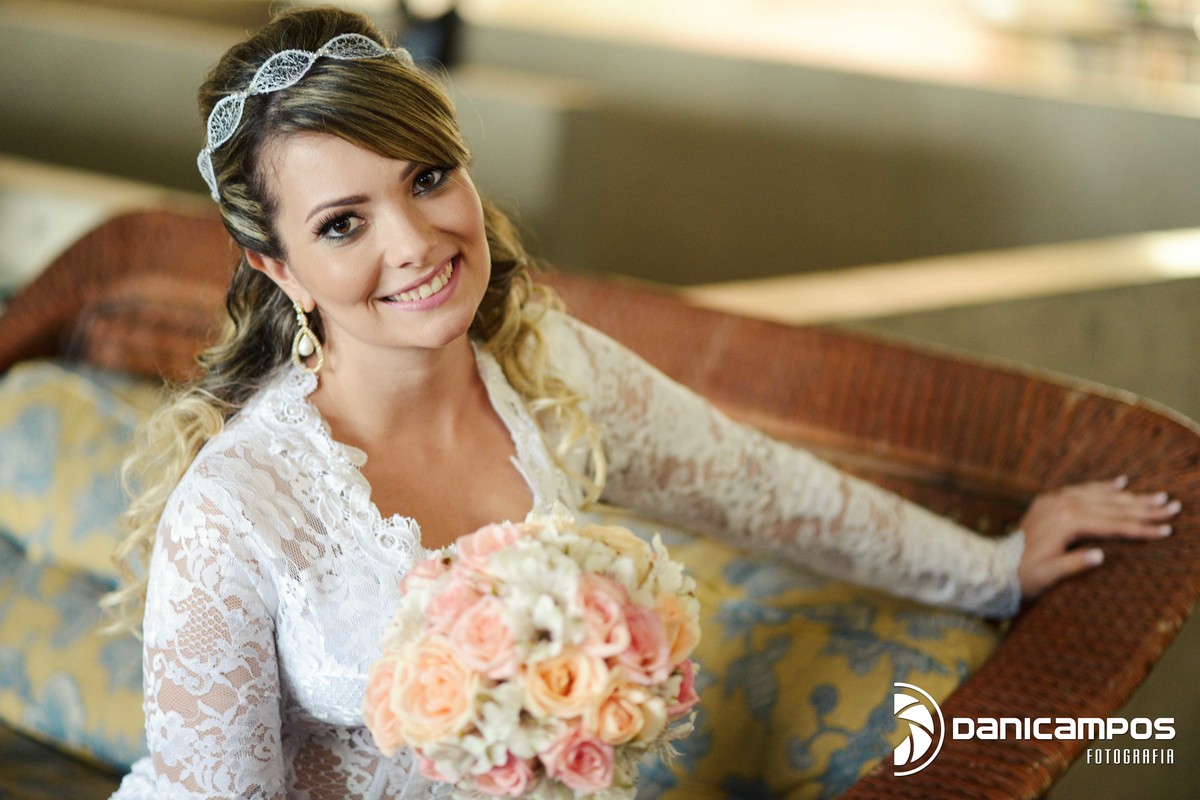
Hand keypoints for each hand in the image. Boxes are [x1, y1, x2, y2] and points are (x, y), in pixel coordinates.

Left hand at [1017, 476, 1180, 598]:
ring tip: (1157, 496)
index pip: (1113, 525)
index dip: (1141, 528)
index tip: (1166, 530)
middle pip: (1112, 506)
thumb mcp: (1048, 576)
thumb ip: (1073, 565)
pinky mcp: (1051, 500)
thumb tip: (1100, 556)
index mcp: (1066, 524)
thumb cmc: (1025, 576)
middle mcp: (1062, 506)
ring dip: (1130, 496)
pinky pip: (1083, 490)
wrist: (997, 566)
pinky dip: (1103, 487)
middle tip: (1173, 506)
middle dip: (1144, 507)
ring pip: (1101, 496)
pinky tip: (1121, 482)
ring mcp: (1056, 500)